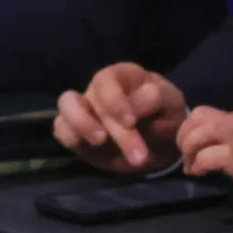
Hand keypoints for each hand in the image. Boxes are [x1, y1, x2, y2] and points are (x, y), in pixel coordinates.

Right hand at [54, 63, 187, 172]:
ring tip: (100, 143)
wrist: (158, 144)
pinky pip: (60, 126)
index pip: (110, 79)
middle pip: (94, 98)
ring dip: (82, 123)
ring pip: (67, 102)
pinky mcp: (74, 129)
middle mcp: (100, 87)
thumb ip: (159, 101)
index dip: (116, 100)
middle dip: (115, 129)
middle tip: (137, 156)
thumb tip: (134, 109)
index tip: (131, 122)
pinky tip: (83, 146)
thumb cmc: (165, 117)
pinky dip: (68, 135)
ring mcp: (84, 106)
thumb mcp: (172, 107)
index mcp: (125, 75)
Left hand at [177, 105, 232, 218]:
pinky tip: (201, 173)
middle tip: (188, 155)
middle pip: (201, 115)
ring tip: (193, 165)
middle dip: (186, 134)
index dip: (198, 130)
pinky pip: (210, 154)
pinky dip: (199, 163)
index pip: (216, 113)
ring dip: (189, 148)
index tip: (197, 148)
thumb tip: (223, 148)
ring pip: (201, 129)